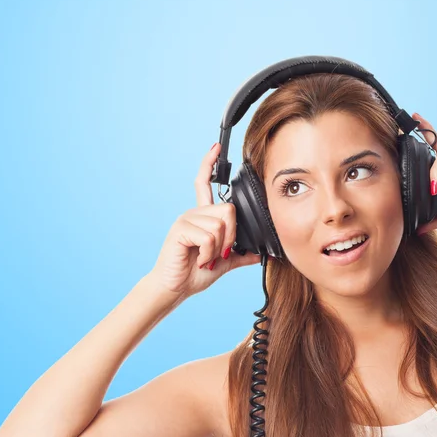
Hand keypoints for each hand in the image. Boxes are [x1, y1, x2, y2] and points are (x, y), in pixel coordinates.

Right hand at [148, 143, 261, 297]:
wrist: (175, 288)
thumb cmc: (194, 274)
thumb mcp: (223, 263)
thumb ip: (240, 254)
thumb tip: (260, 253)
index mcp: (202, 217)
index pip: (204, 184)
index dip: (209, 165)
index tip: (216, 147)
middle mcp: (193, 213)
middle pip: (228, 210)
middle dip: (231, 235)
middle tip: (219, 252)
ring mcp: (186, 219)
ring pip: (220, 225)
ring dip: (218, 248)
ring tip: (207, 258)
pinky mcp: (180, 229)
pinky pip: (209, 236)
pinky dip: (210, 253)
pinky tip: (200, 259)